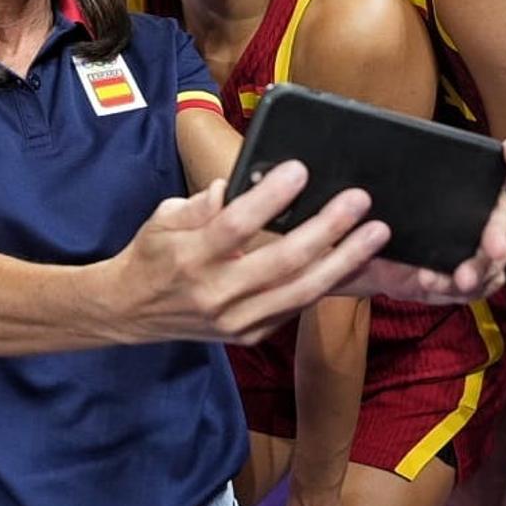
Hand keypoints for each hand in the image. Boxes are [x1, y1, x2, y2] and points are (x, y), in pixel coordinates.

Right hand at [111, 161, 389, 344]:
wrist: (129, 312)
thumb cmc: (151, 255)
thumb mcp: (162, 219)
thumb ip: (200, 204)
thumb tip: (236, 186)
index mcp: (189, 256)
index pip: (236, 225)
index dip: (270, 198)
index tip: (300, 170)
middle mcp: (214, 293)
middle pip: (281, 261)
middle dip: (326, 229)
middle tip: (358, 201)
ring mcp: (235, 320)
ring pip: (300, 291)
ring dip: (344, 260)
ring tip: (375, 233)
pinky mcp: (248, 335)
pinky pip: (295, 307)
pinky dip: (326, 283)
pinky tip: (351, 261)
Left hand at [336, 136, 505, 303]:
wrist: (371, 257)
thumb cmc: (383, 217)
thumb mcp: (380, 193)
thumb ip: (384, 176)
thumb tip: (368, 161)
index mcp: (472, 185)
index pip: (501, 166)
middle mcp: (485, 215)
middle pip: (504, 220)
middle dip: (500, 233)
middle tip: (494, 247)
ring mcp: (481, 249)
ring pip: (493, 260)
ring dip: (477, 269)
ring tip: (458, 278)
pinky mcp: (470, 278)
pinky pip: (473, 287)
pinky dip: (452, 287)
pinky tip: (432, 282)